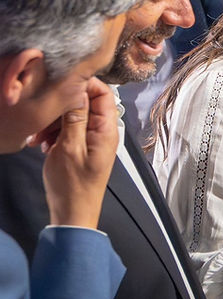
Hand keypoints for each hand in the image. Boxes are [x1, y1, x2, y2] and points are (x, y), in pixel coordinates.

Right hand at [36, 78, 118, 227]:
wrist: (72, 213)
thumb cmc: (73, 186)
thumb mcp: (69, 148)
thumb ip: (75, 118)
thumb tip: (78, 90)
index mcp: (106, 130)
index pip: (103, 94)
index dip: (84, 85)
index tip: (60, 86)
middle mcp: (102, 132)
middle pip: (85, 104)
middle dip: (62, 108)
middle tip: (43, 121)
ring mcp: (92, 139)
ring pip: (73, 117)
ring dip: (54, 123)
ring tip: (39, 138)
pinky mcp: (81, 147)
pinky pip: (68, 130)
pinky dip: (54, 134)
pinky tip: (42, 145)